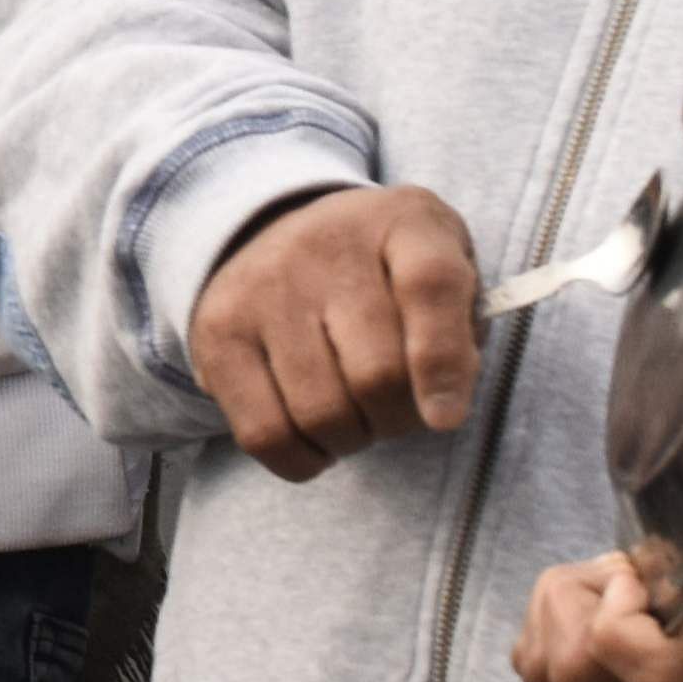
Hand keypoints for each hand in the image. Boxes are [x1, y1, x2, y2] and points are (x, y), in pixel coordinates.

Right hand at [185, 183, 485, 478]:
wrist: (280, 231)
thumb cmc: (390, 274)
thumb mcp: (449, 272)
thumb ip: (464, 333)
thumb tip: (440, 407)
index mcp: (406, 223)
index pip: (431, 285)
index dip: (443, 359)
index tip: (445, 419)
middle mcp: (328, 244)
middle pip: (376, 373)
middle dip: (400, 419)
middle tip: (398, 410)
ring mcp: (265, 284)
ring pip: (322, 413)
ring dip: (353, 440)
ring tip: (358, 418)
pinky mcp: (218, 329)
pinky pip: (264, 432)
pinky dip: (302, 459)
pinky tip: (315, 438)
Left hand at [514, 500, 682, 681]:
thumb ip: (681, 531)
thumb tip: (632, 564)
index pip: (656, 678)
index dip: (617, 620)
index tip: (633, 572)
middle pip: (575, 673)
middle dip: (576, 600)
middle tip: (618, 570)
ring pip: (546, 671)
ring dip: (559, 608)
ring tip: (611, 587)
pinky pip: (535, 667)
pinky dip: (545, 626)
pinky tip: (593, 608)